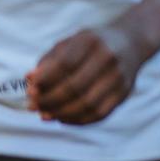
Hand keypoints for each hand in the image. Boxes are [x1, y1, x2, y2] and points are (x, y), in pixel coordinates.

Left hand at [27, 25, 143, 123]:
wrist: (130, 42)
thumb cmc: (91, 44)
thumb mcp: (70, 42)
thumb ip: (49, 60)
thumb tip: (29, 79)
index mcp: (90, 40)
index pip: (64, 64)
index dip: (45, 80)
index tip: (30, 90)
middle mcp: (107, 57)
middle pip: (75, 86)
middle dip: (50, 99)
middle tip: (33, 106)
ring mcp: (118, 77)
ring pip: (87, 104)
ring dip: (61, 113)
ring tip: (45, 114)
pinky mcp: (123, 94)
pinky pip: (99, 114)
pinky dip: (77, 120)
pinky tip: (62, 118)